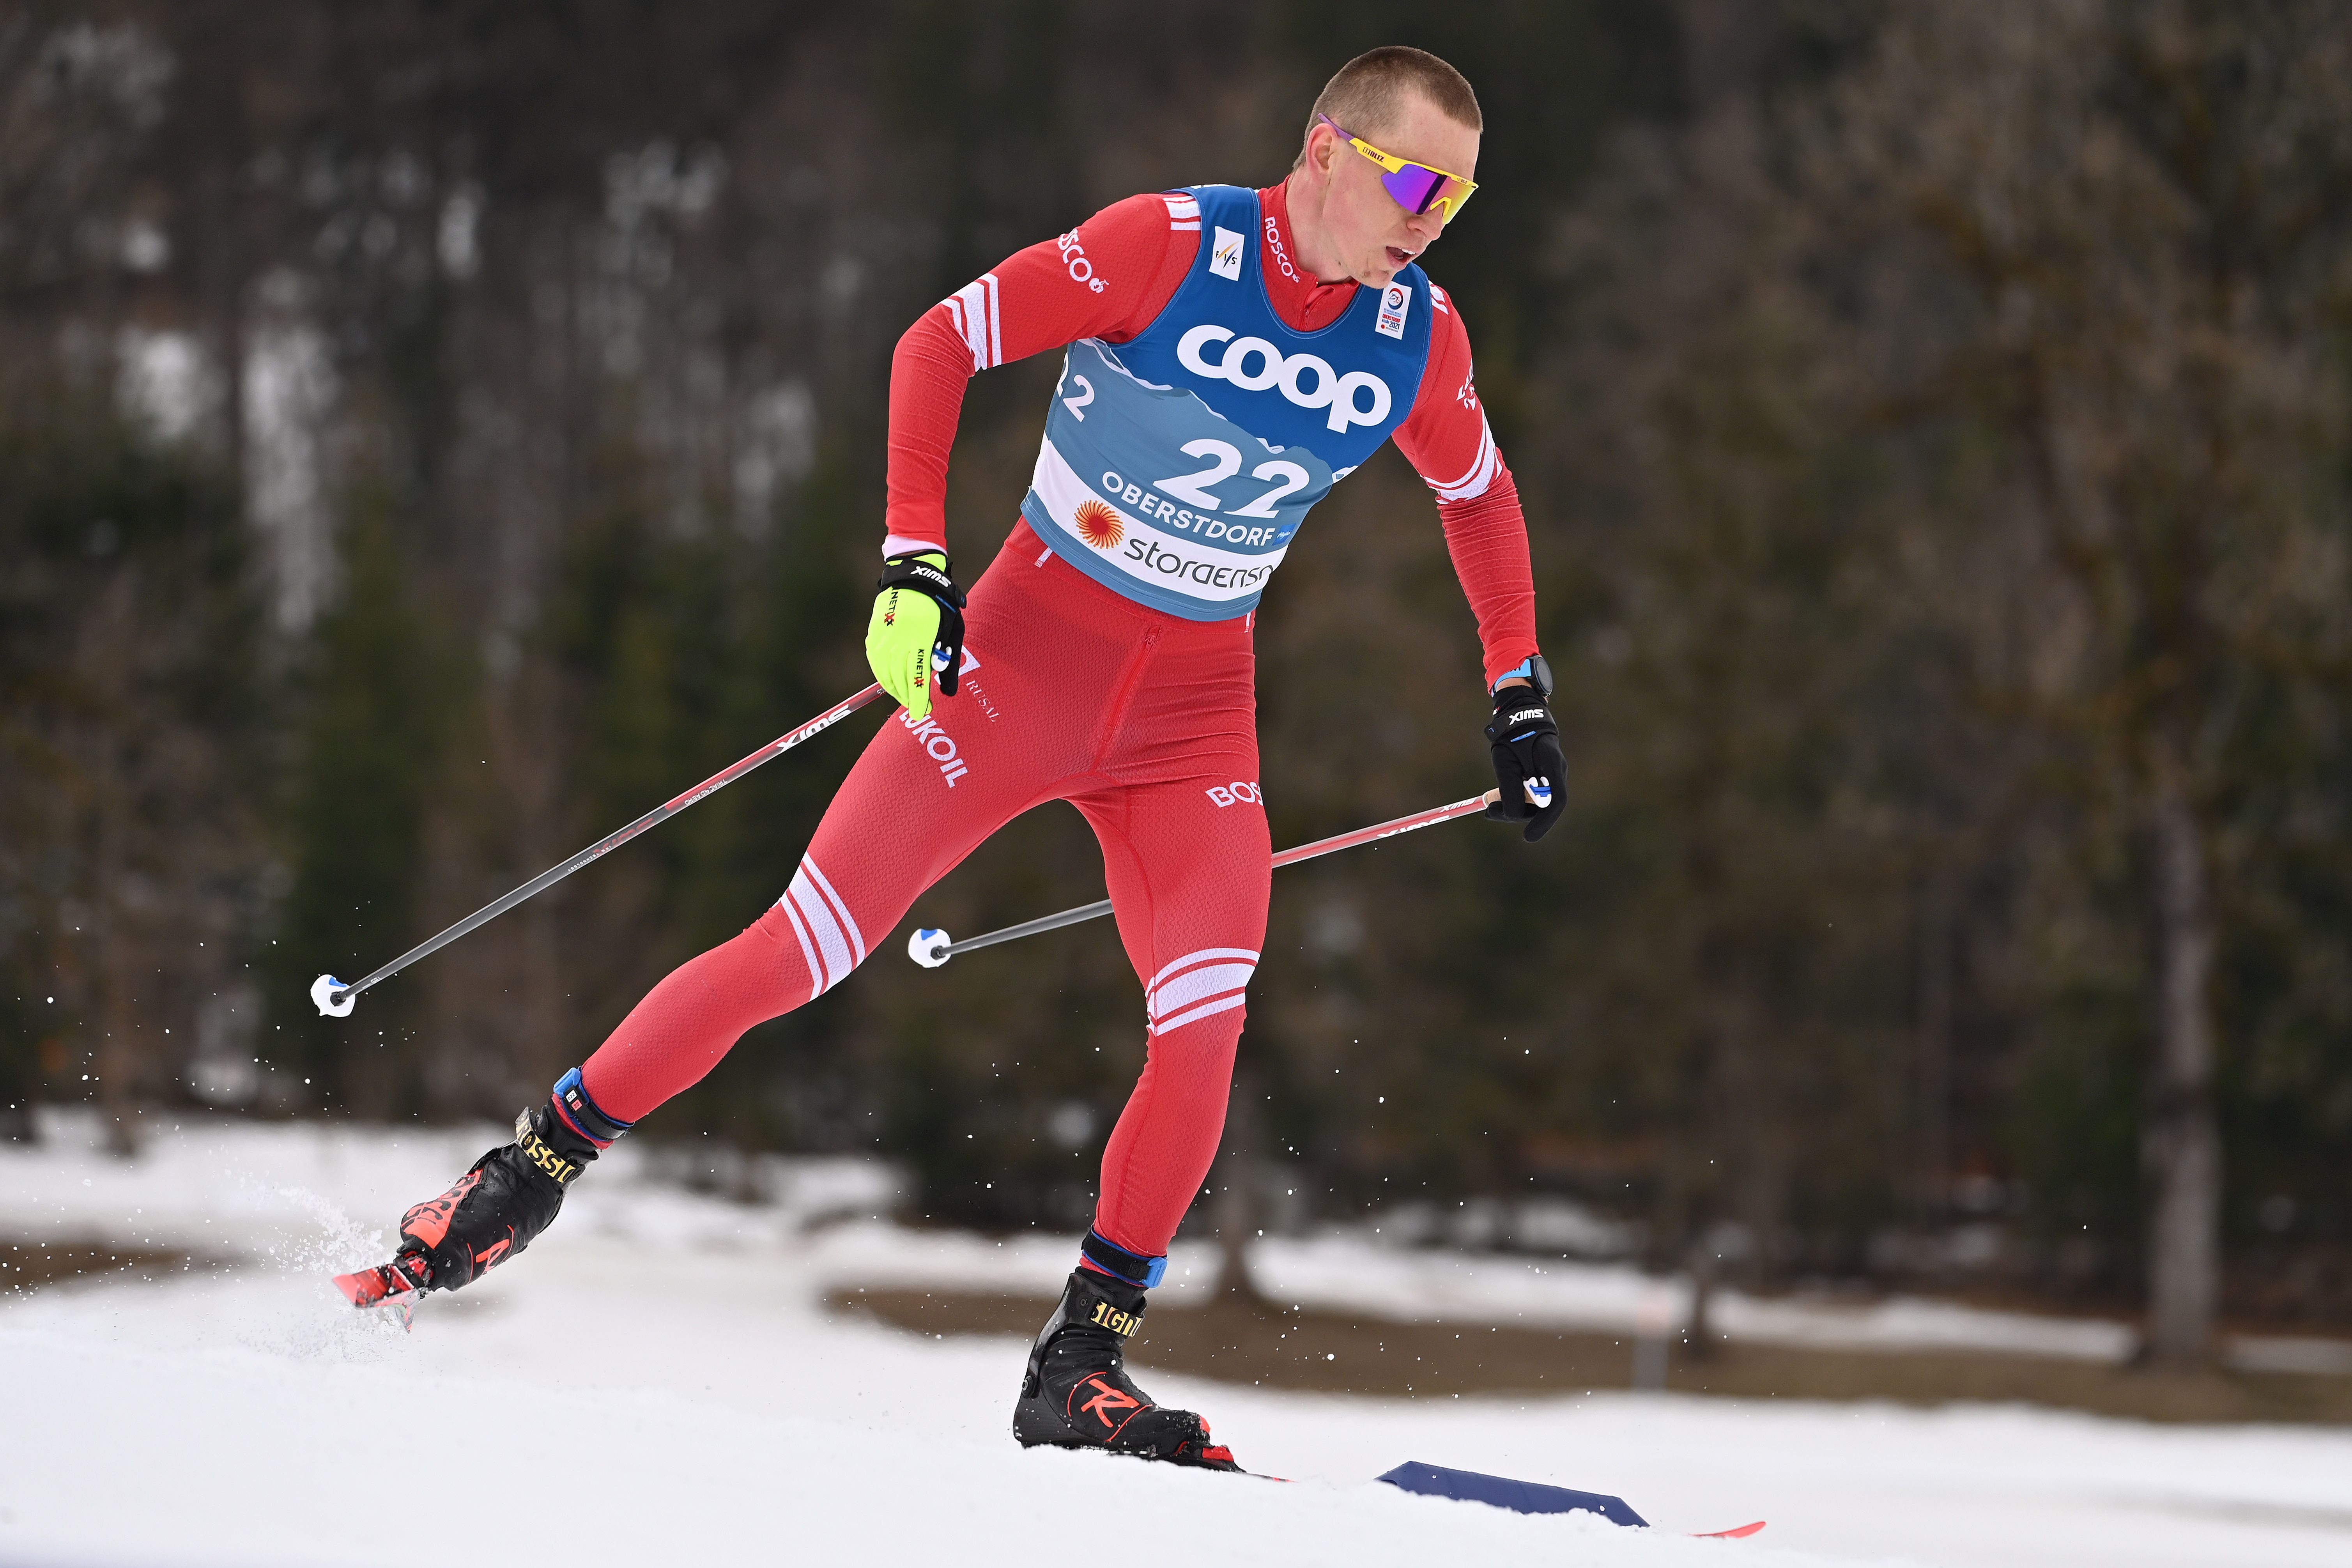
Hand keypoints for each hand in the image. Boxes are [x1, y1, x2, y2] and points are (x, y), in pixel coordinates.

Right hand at [865, 551, 965, 719]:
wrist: (915, 577)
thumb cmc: (940, 605)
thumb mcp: (952, 631)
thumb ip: (949, 662)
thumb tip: (947, 693)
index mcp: (920, 637)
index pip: (917, 677)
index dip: (919, 699)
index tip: (922, 713)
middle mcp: (898, 639)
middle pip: (900, 679)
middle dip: (909, 698)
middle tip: (919, 708)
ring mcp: (883, 636)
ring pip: (885, 673)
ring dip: (896, 690)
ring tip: (907, 698)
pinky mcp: (874, 633)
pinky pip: (876, 662)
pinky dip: (883, 676)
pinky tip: (891, 682)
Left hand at [1484, 684, 1565, 841]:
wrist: (1520, 714)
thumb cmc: (1511, 736)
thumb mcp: (1504, 762)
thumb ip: (1509, 789)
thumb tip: (1511, 815)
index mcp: (1552, 766)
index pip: (1556, 802)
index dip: (1543, 823)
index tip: (1526, 838)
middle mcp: (1558, 772)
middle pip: (1545, 806)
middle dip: (1518, 813)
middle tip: (1490, 812)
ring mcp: (1553, 774)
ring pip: (1537, 802)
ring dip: (1514, 805)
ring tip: (1489, 801)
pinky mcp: (1544, 776)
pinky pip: (1533, 794)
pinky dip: (1517, 798)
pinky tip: (1498, 794)